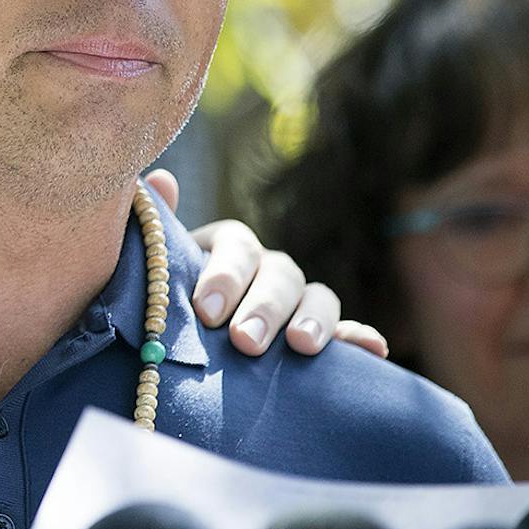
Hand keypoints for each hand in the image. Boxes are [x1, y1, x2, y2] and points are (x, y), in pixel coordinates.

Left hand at [144, 169, 389, 359]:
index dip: (225, 275)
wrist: (180, 340)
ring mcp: (297, 302)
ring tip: (302, 346)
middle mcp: (267, 268)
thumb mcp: (152, 270)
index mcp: (228, 247)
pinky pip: (347, 334)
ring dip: (315, 319)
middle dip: (264, 307)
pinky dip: (361, 339)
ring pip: (319, 297)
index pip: (237, 245)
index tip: (206, 311)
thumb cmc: (161, 303)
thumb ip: (154, 230)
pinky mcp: (320, 336)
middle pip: (280, 274)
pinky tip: (375, 349)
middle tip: (244, 341)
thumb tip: (160, 179)